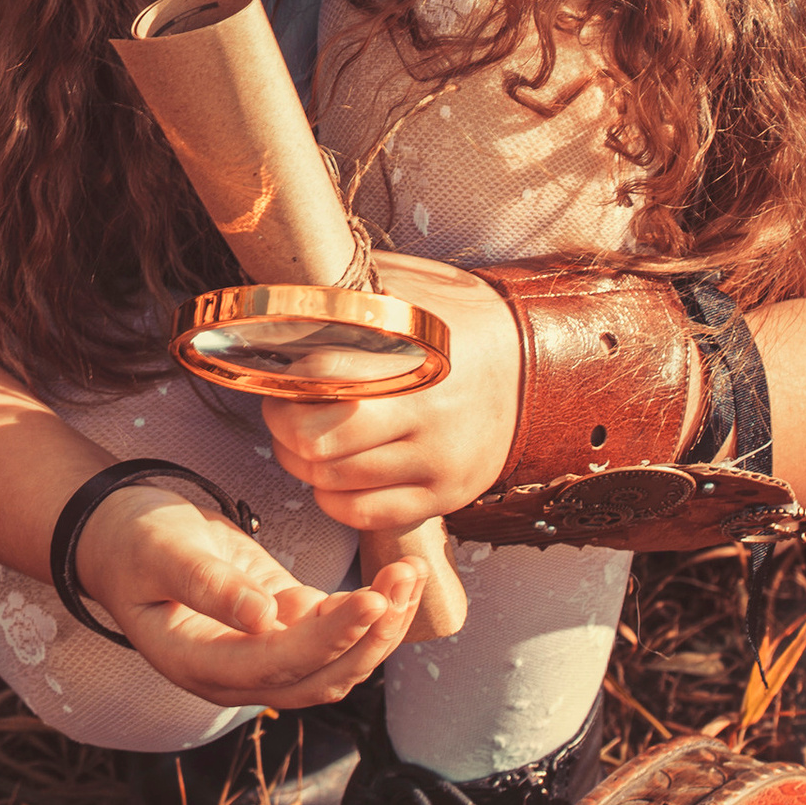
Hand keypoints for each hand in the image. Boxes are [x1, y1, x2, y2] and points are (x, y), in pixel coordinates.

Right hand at [78, 480, 421, 710]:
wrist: (122, 535)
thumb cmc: (134, 539)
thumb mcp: (160, 551)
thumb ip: (206, 585)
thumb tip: (263, 618)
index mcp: (198, 664)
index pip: (276, 663)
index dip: (328, 638)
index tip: (369, 599)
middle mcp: (235, 675)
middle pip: (318, 677)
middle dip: (370, 635)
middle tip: (404, 578)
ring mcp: (260, 656)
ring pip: (335, 664)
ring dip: (379, 628)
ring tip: (409, 574)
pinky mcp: (280, 628)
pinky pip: (333, 635)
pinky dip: (367, 614)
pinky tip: (392, 578)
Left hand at [269, 252, 524, 529]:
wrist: (527, 363)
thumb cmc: (455, 322)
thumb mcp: (407, 290)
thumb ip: (351, 292)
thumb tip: (285, 292)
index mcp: (414, 357)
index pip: (321, 375)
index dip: (284, 381)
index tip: (278, 377)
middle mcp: (427, 414)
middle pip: (318, 439)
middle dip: (285, 428)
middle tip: (285, 413)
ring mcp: (437, 461)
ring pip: (335, 481)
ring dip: (303, 464)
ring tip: (305, 442)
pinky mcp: (445, 495)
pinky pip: (366, 514)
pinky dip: (333, 500)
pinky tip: (333, 476)